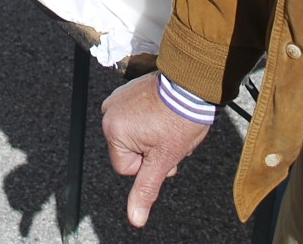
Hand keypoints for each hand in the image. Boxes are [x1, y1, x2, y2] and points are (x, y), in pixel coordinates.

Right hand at [100, 73, 210, 227]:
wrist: (192, 84)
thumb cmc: (180, 119)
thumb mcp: (164, 159)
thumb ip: (146, 189)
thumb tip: (135, 219)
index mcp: (113, 130)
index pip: (126, 168)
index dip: (148, 164)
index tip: (163, 149)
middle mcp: (109, 112)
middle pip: (129, 151)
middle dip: (150, 151)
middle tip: (169, 138)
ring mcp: (118, 99)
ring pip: (134, 136)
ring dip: (151, 137)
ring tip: (168, 125)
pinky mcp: (127, 91)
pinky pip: (135, 117)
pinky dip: (149, 119)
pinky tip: (164, 114)